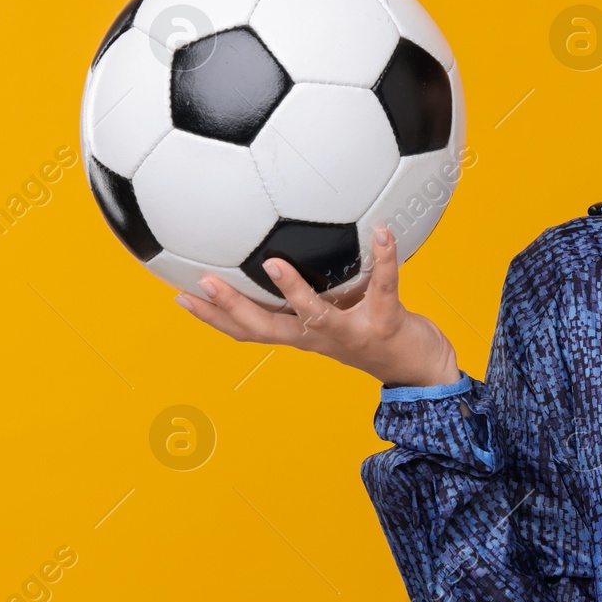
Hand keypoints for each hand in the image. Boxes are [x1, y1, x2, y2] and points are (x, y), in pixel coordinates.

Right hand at [175, 225, 460, 387]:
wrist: (423, 371)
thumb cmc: (376, 334)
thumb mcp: (337, 315)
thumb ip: (314, 290)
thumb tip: (289, 248)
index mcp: (304, 335)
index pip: (248, 330)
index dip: (213, 317)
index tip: (178, 295)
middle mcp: (321, 338)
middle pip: (266, 328)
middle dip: (231, 307)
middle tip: (202, 282)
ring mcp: (352, 332)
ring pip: (316, 314)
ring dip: (293, 291)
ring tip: (274, 262)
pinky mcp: (387, 322)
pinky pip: (385, 284)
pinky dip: (385, 257)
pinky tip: (384, 231)